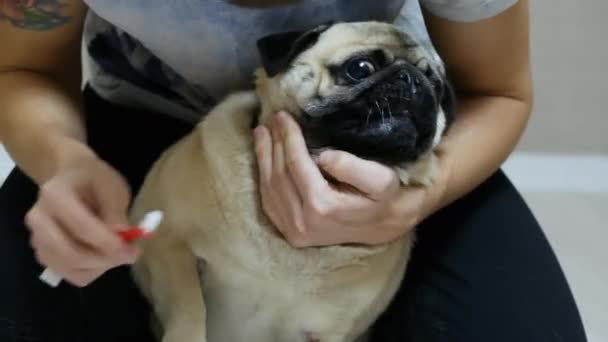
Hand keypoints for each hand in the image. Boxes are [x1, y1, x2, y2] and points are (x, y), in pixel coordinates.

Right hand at [25, 154, 137, 286]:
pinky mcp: (44, 255)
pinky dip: (92, 271)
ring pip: (71, 269)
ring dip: (101, 266)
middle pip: (70, 253)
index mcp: (54, 195)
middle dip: (105, 259)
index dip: (108, 242)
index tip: (132, 249)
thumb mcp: (112, 186)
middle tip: (131, 254)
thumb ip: (116, 210)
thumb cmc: (94, 180)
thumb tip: (122, 234)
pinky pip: (70, 275)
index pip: (80, 226)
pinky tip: (104, 255)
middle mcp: (38, 220)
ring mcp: (37, 240)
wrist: (72, 178)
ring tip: (119, 252)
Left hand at [253, 112, 441, 247]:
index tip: (283, 115)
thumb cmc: (382, 198)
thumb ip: (353, 167)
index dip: (288, 137)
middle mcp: (303, 222)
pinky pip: (269, 203)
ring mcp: (295, 232)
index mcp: (322, 206)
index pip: (295, 164)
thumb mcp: (381, 179)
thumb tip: (323, 156)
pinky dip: (264, 177)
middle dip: (273, 143)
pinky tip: (264, 158)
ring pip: (269, 188)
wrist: (383, 227)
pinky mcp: (291, 235)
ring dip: (263, 157)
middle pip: (278, 175)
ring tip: (262, 132)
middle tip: (270, 119)